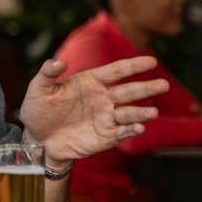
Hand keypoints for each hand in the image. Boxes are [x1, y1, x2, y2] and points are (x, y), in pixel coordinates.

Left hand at [18, 57, 168, 167]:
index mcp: (91, 82)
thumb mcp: (38, 89)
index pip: (117, 71)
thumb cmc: (38, 111)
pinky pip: (122, 132)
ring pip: (129, 112)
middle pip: (129, 91)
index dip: (134, 66)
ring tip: (153, 112)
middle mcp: (103, 98)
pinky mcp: (105, 136)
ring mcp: (106, 117)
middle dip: (146, 88)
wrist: (37, 140)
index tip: (151, 61)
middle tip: (164, 84)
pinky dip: (132, 130)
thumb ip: (48, 73)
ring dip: (142, 112)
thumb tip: (59, 62)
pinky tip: (139, 128)